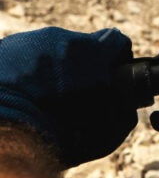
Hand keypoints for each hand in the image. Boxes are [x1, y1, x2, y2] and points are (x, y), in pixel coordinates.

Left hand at [0, 27, 137, 167]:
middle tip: (69, 95)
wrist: (5, 136)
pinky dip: (25, 70)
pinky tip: (19, 93)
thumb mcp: (102, 138)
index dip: (115, 58)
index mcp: (91, 53)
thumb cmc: (55, 139)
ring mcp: (30, 39)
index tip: (109, 74)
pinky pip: (23, 53)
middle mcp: (61, 38)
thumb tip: (127, 106)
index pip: (115, 40)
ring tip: (39, 96)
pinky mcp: (6, 46)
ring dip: (50, 68)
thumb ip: (123, 116)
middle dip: (79, 66)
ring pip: (49, 49)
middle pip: (80, 46)